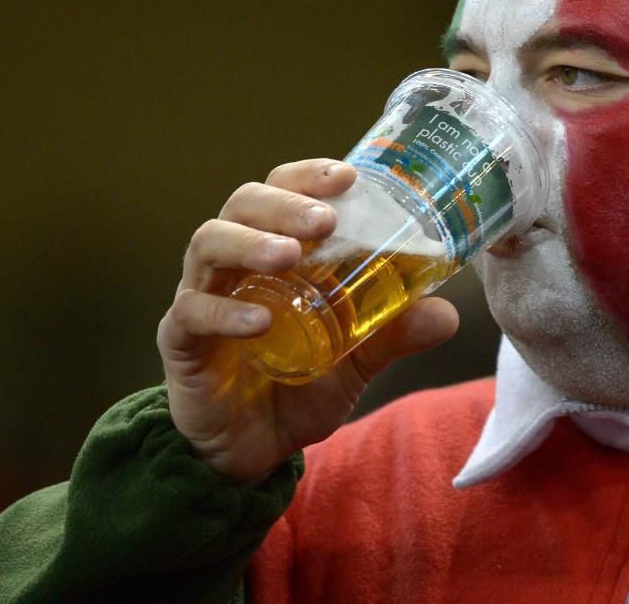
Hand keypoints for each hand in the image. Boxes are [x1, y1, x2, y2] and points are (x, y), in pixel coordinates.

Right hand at [156, 159, 459, 483]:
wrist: (252, 452)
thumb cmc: (298, 388)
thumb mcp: (356, 360)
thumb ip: (394, 334)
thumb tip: (447, 314)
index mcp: (273, 252)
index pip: (282, 192)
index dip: (308, 177)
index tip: (347, 176)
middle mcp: (233, 264)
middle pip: (243, 205)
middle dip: (284, 204)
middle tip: (324, 220)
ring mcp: (201, 296)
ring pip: (209, 244)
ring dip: (251, 243)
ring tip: (288, 256)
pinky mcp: (181, 340)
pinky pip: (192, 313)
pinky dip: (225, 312)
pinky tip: (259, 322)